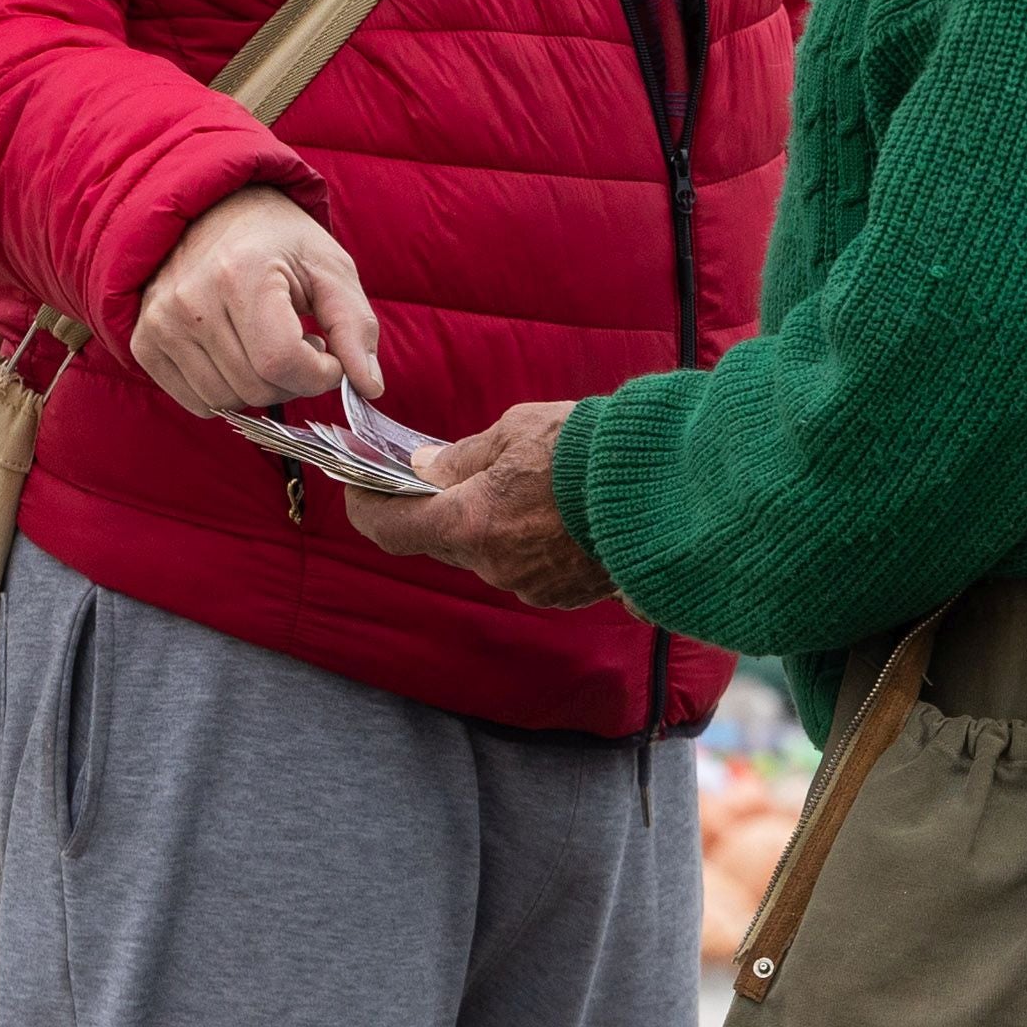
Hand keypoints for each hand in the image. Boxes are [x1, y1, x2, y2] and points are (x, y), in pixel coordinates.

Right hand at [127, 185, 379, 415]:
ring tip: (269, 343)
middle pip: (258, 387)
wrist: (211, 212)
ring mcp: (160, 322)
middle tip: (301, 342)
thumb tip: (370, 387)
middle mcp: (191, 299)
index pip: (283, 361)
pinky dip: (227, 390)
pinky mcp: (145, 342)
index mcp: (242, 273)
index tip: (329, 355)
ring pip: (228, 401)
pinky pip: (197, 402)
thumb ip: (356, 327)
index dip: (320, 373)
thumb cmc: (278, 240)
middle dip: (295, 379)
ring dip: (262, 386)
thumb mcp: (330, 268)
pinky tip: (239, 354)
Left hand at [349, 400, 614, 608]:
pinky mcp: (566, 594)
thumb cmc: (589, 450)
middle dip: (440, 508)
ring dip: (491, 523)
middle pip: (443, 540)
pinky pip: (528, 567)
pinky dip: (529, 540)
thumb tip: (424, 471)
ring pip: (488, 553)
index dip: (367, 508)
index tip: (358, 488)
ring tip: (523, 483)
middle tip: (446, 470)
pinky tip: (556, 509)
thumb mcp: (515, 433)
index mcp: (470, 523)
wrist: (668, 488)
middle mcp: (493, 565)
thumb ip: (461, 459)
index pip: (392, 529)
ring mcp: (531, 585)